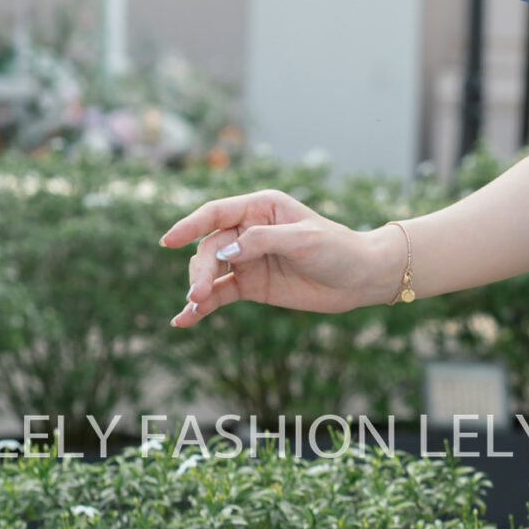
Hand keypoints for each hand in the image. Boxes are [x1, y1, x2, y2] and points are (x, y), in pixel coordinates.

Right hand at [159, 190, 401, 327]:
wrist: (360, 279)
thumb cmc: (338, 249)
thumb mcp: (304, 240)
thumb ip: (263, 242)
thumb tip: (224, 254)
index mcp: (260, 208)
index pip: (216, 213)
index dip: (190, 226)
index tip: (168, 240)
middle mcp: (248, 231)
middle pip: (211, 247)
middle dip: (201, 269)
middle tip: (198, 292)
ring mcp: (247, 260)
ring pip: (210, 271)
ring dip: (199, 288)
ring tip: (194, 305)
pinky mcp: (251, 286)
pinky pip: (220, 295)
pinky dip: (202, 307)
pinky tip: (184, 320)